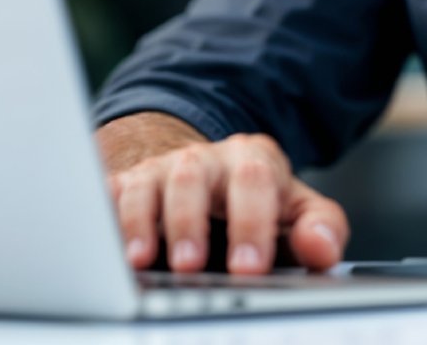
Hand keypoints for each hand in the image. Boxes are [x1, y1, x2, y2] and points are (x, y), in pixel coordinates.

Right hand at [106, 131, 348, 274]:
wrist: (210, 180)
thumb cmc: (258, 204)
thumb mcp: (297, 211)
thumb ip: (320, 228)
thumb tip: (322, 248)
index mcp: (252, 160)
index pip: (255, 180)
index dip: (251, 223)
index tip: (248, 266)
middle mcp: (203, 161)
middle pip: (193, 176)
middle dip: (189, 222)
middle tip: (190, 265)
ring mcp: (160, 171)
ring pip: (145, 184)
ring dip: (141, 222)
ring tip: (140, 260)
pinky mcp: (126, 186)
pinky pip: (109, 195)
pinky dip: (105, 218)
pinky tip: (105, 246)